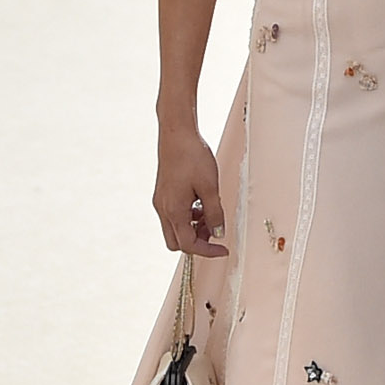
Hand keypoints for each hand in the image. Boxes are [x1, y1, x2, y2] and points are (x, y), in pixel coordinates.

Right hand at [154, 126, 228, 254]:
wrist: (176, 133)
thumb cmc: (192, 156)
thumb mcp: (210, 187)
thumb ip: (214, 213)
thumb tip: (218, 233)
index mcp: (174, 211)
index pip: (189, 245)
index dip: (208, 251)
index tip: (223, 250)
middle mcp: (163, 210)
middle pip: (177, 243)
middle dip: (197, 242)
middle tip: (215, 230)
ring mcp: (161, 202)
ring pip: (175, 229)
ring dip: (193, 228)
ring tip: (210, 212)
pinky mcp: (162, 194)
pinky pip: (174, 216)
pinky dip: (187, 217)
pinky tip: (200, 203)